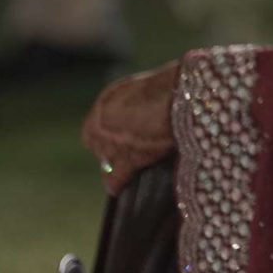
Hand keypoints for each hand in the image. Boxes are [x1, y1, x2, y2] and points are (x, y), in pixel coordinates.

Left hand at [82, 60, 179, 193]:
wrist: (179, 94)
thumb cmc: (169, 83)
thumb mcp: (142, 87)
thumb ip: (131, 101)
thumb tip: (140, 110)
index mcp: (105, 103)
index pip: (92, 129)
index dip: (105, 136)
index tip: (118, 138)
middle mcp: (103, 124)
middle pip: (100, 146)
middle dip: (112, 149)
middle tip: (130, 151)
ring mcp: (113, 142)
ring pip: (108, 162)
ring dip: (117, 164)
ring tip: (127, 169)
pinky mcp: (128, 158)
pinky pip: (116, 178)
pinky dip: (117, 184)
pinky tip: (118, 189)